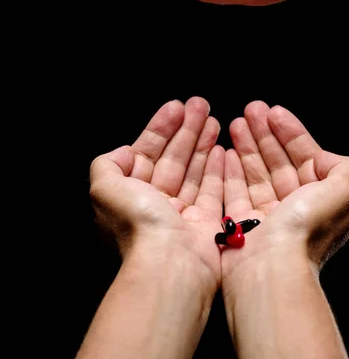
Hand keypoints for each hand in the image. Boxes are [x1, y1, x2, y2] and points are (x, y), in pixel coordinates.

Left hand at [89, 96, 223, 291]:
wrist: (169, 265)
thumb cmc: (138, 224)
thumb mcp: (104, 189)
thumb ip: (107, 165)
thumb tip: (125, 151)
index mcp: (130, 195)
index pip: (147, 153)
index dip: (160, 128)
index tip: (176, 106)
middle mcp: (155, 203)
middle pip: (173, 157)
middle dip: (186, 129)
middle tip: (201, 105)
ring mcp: (182, 213)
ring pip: (193, 170)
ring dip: (203, 143)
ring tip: (214, 118)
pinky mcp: (206, 222)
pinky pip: (212, 189)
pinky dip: (217, 168)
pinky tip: (223, 148)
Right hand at [221, 100, 348, 287]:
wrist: (271, 269)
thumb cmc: (305, 230)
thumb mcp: (344, 193)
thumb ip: (346, 168)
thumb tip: (326, 156)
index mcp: (320, 200)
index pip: (306, 157)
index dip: (291, 132)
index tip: (274, 111)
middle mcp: (295, 209)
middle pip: (279, 162)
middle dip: (265, 134)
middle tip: (250, 110)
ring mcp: (268, 217)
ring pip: (256, 173)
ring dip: (247, 146)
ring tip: (235, 123)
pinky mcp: (242, 226)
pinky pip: (235, 191)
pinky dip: (231, 170)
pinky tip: (225, 151)